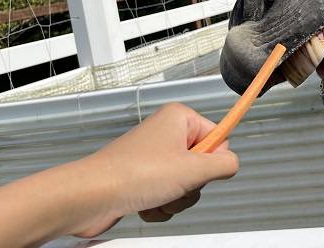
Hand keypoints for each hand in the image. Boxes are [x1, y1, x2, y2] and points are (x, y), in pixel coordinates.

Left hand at [73, 102, 238, 236]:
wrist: (91, 197)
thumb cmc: (134, 175)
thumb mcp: (192, 170)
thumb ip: (223, 165)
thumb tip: (233, 164)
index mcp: (180, 118)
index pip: (218, 136)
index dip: (212, 159)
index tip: (198, 170)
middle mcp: (167, 133)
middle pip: (202, 164)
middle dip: (192, 184)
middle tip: (175, 185)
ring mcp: (154, 157)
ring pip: (186, 183)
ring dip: (177, 198)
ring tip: (158, 197)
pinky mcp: (143, 178)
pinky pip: (167, 194)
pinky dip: (161, 205)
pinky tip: (147, 206)